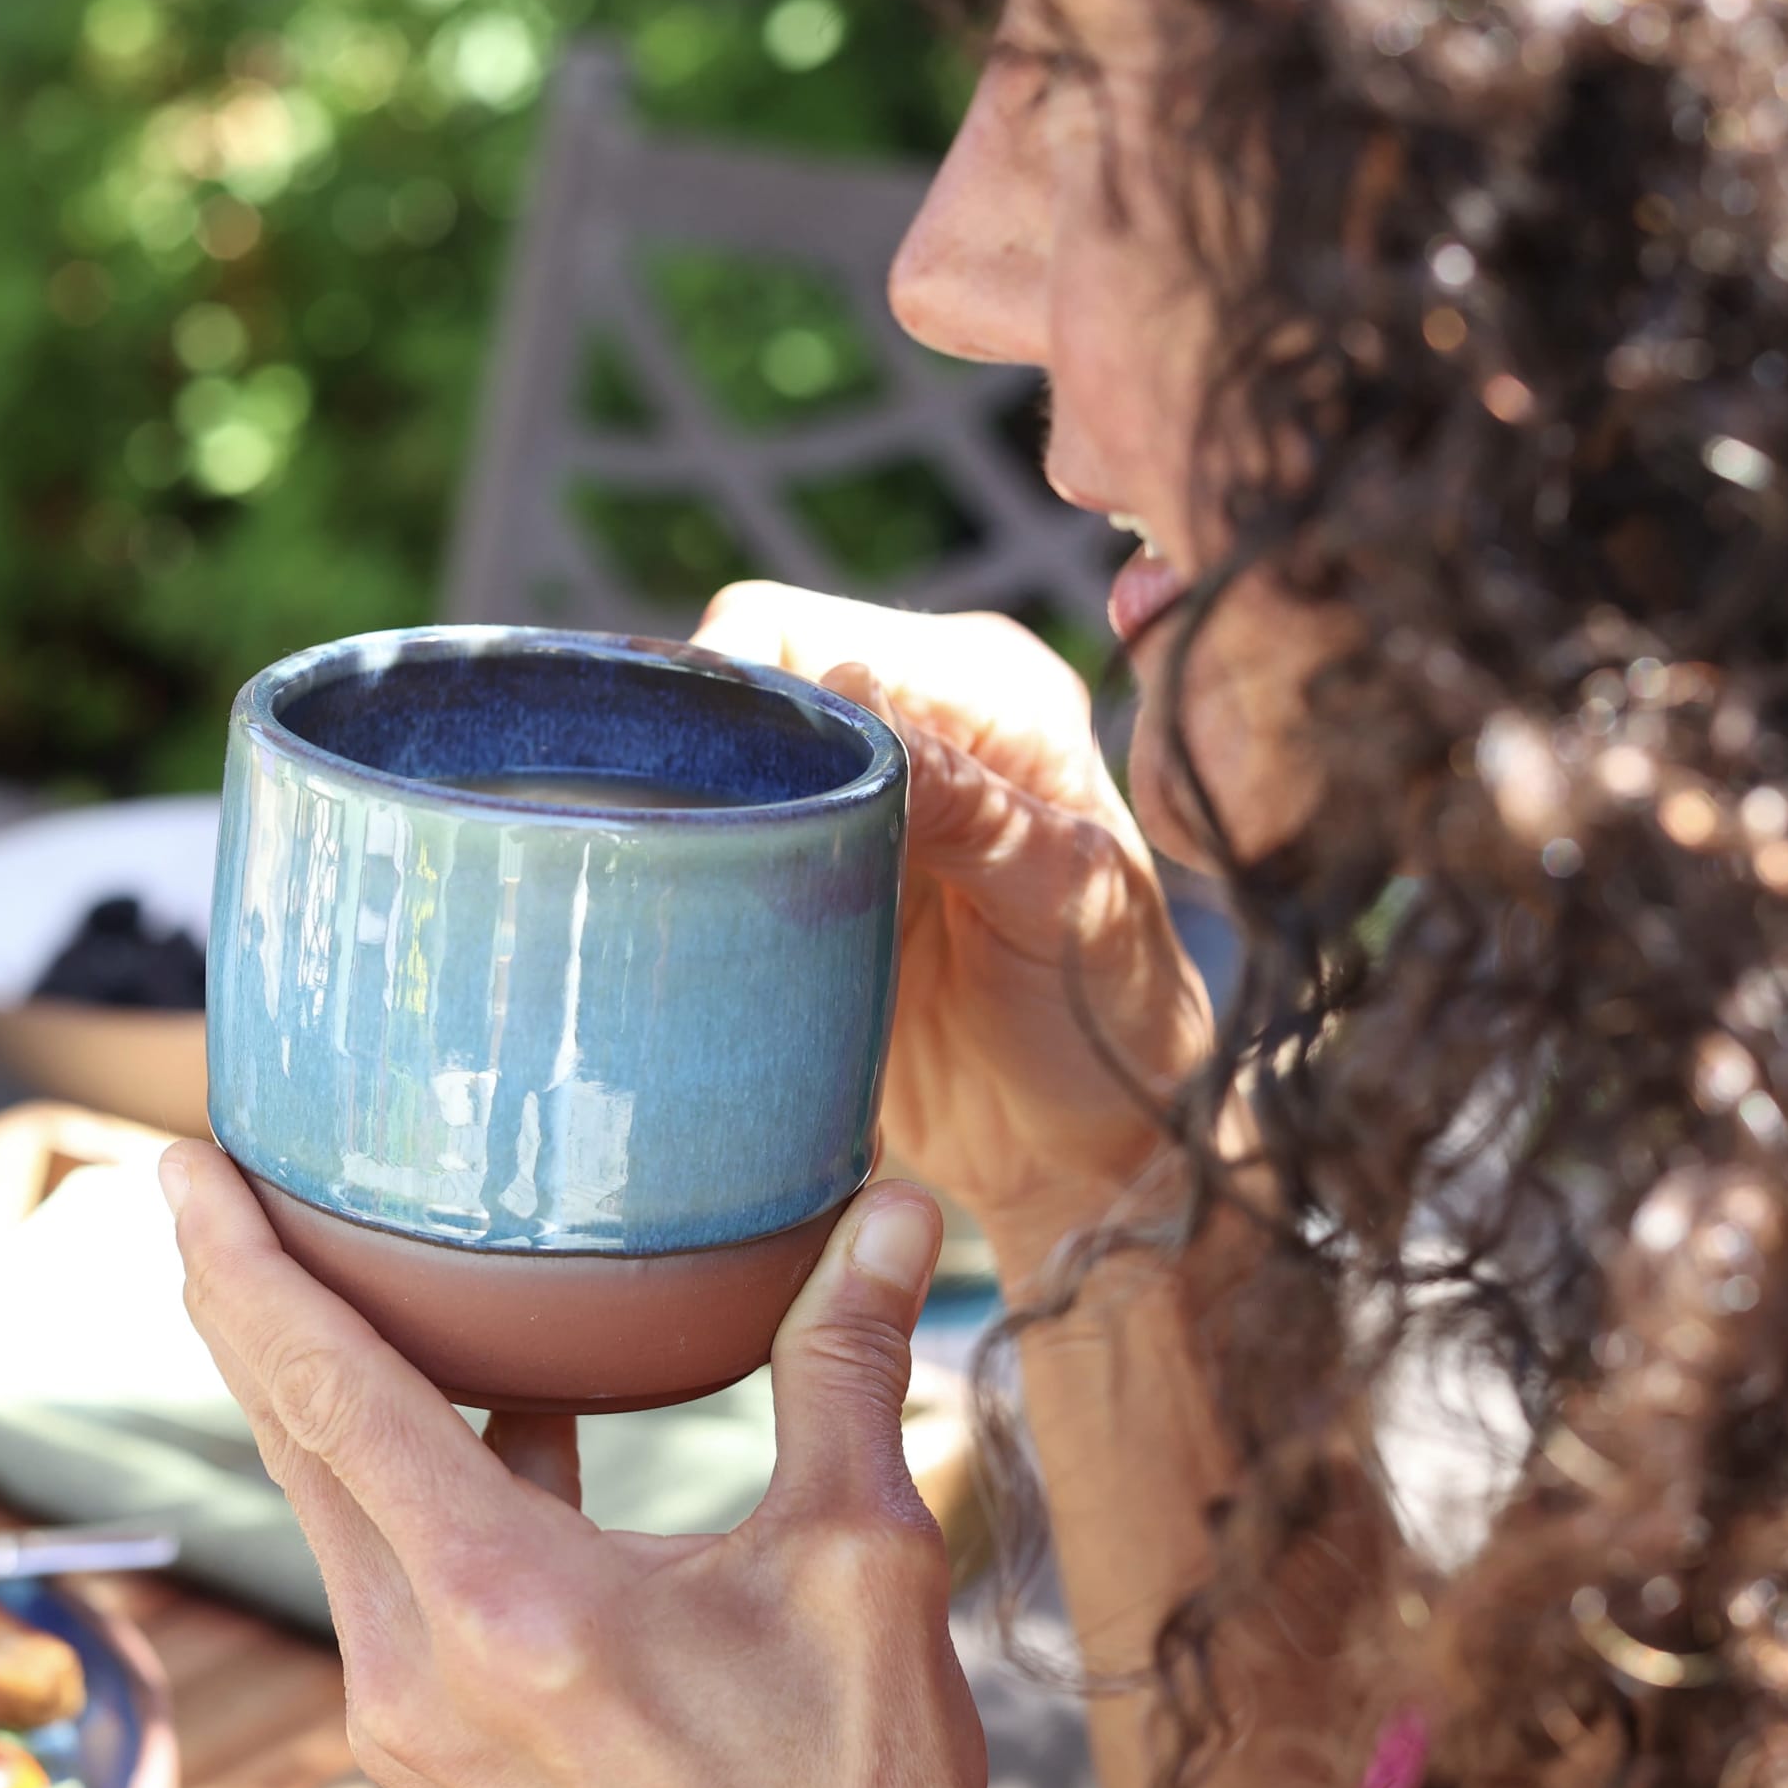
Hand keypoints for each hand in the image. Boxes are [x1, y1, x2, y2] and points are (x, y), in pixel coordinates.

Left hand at [164, 1140, 986, 1787]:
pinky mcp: (443, 1737)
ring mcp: (420, 1713)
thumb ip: (848, 1367)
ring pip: (328, 1502)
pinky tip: (501, 1407)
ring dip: (312, 1380)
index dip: (248, 1267)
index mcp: (511, 1606)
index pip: (331, 1395)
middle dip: (239, 1299)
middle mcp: (427, 1662)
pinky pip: (385, 1561)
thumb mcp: (862, 1559)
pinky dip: (401, 1464)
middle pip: (292, 1438)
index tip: (190, 1169)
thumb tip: (899, 1208)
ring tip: (331, 1270)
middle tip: (211, 1181)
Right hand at [696, 583, 1212, 1276]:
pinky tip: (683, 919)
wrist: (1089, 1148)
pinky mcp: (809, 881)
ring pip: (714, 768)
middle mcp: (911, 724)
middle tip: (676, 852)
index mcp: (987, 692)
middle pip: (741, 693)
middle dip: (695, 759)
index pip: (804, 638)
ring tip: (673, 892)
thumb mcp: (1064, 903)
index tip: (700, 784)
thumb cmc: (1113, 1022)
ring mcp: (851, 803)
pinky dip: (692, 872)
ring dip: (686, 820)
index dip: (732, 696)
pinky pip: (716, 848)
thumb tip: (861, 710)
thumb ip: (974, 808)